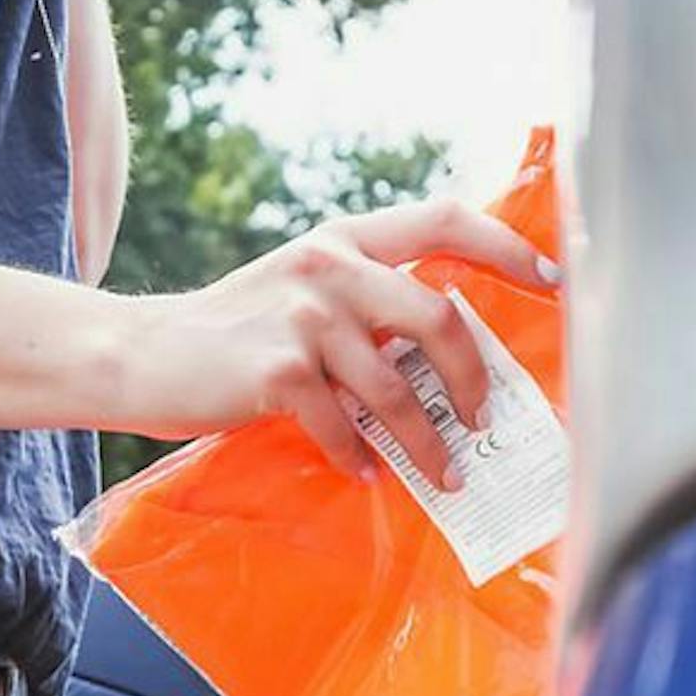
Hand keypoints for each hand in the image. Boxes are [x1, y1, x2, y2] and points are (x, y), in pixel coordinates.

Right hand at [105, 200, 561, 489]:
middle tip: (487, 421)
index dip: (507, 246)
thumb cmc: (234, 332)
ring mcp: (303, 317)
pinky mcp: (277, 372)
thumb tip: (452, 347)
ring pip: (399, 390)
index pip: (443, 220)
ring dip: (428, 444)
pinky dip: (361, 460)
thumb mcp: (302, 290)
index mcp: (345, 239)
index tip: (555, 279)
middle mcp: (329, 265)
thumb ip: (366, 299)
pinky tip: (366, 476)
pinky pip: (346, 428)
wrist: (141, 355)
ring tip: (444, 475)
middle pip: (440, 316)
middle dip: (475, 378)